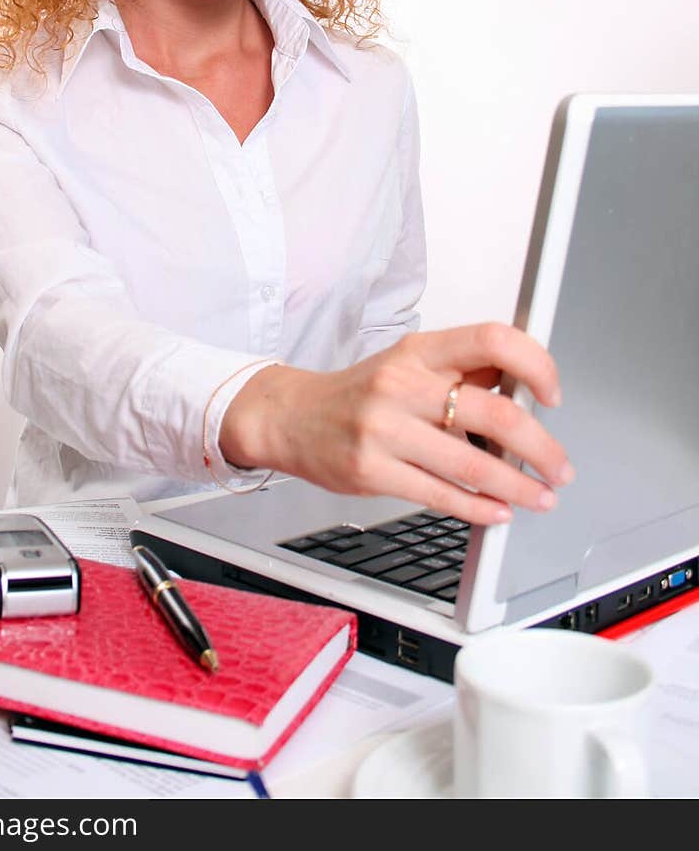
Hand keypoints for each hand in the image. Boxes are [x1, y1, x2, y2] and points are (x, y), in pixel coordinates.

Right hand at [220, 323, 572, 525]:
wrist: (291, 417)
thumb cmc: (360, 393)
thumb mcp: (409, 363)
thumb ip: (463, 372)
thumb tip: (527, 387)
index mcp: (419, 350)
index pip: (492, 340)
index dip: (535, 364)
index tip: (552, 394)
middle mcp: (403, 384)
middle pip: (494, 412)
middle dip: (540, 446)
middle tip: (559, 466)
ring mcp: (385, 429)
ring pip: (472, 463)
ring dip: (519, 486)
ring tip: (541, 497)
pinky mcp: (372, 471)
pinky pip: (440, 494)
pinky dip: (479, 508)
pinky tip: (499, 511)